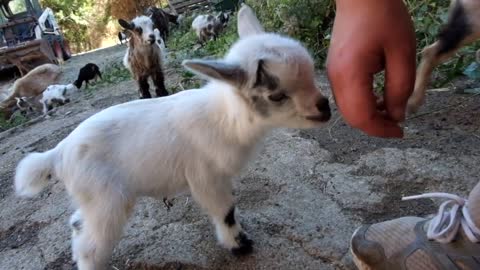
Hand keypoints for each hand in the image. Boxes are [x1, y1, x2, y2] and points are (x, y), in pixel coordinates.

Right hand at [326, 0, 415, 137]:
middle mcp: (336, 78)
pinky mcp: (335, 69)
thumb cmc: (384, 18)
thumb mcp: (402, 52)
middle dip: (374, 126)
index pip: (361, 116)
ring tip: (390, 109)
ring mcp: (332, 74)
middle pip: (351, 117)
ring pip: (347, 109)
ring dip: (368, 115)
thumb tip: (396, 115)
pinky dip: (361, 104)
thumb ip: (400, 88)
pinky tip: (378, 97)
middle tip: (398, 124)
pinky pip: (346, 97)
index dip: (380, 129)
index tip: (401, 131)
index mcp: (350, 74)